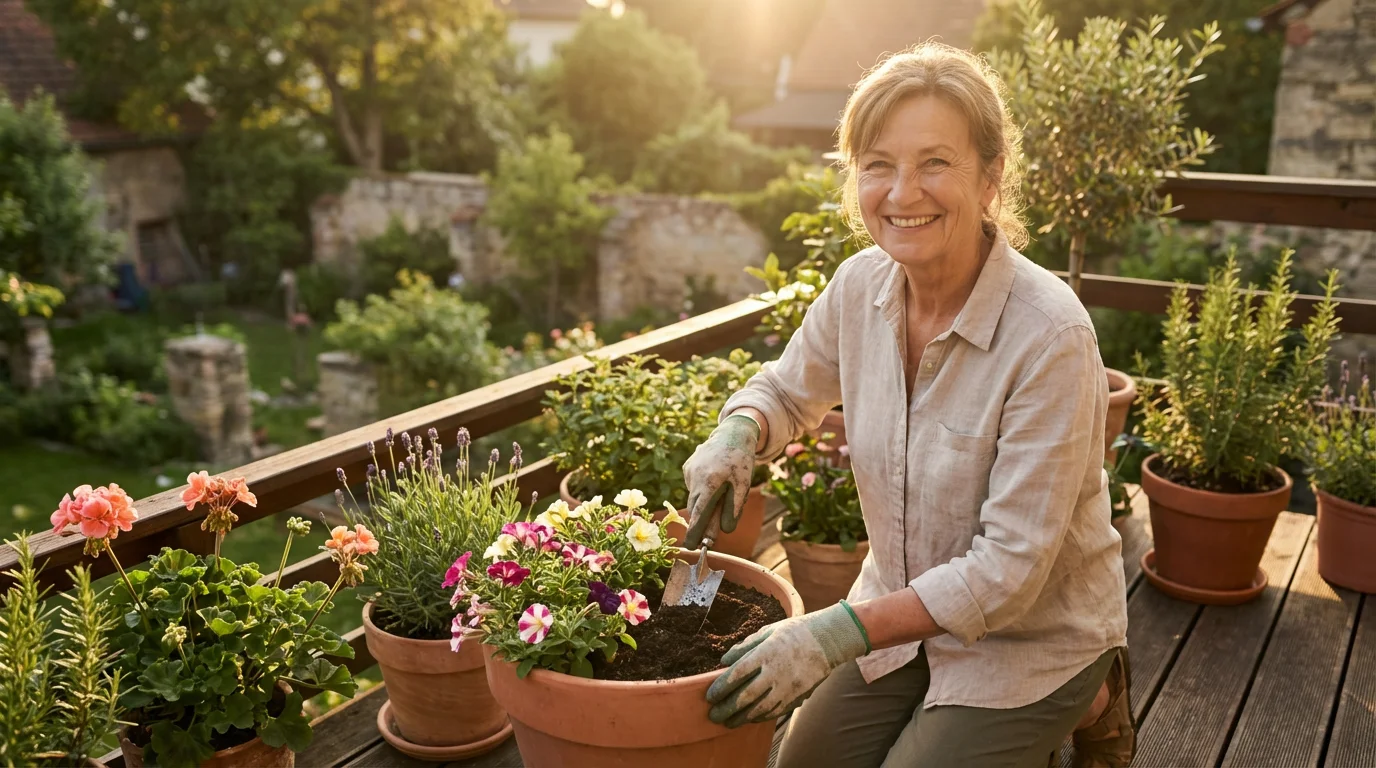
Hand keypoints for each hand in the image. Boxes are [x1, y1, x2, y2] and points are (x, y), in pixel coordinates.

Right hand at [682, 414, 759, 548]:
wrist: (732, 433)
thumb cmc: (740, 460)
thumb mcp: (743, 485)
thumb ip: (734, 508)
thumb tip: (725, 530)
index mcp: (709, 482)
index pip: (700, 513)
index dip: (695, 531)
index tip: (690, 547)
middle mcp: (694, 477)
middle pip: (696, 507)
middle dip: (702, 520)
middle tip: (711, 535)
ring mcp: (689, 471)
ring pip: (695, 497)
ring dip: (705, 502)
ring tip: (723, 489)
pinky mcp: (687, 468)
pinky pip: (694, 486)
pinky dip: (703, 490)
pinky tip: (715, 478)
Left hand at [705, 601, 870, 727]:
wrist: (827, 640)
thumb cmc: (795, 632)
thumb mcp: (768, 631)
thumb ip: (745, 646)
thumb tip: (724, 660)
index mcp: (766, 652)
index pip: (737, 674)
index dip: (721, 687)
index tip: (710, 696)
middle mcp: (776, 671)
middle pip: (745, 696)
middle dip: (727, 708)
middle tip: (713, 715)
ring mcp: (788, 686)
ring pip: (760, 709)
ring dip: (741, 718)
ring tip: (728, 722)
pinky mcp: (797, 695)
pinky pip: (775, 711)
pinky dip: (760, 717)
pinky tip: (749, 718)